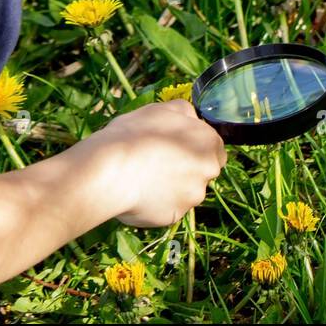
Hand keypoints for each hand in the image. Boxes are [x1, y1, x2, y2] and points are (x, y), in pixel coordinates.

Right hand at [93, 100, 227, 226]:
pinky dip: (157, 203)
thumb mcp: (161, 109)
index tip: (175, 147)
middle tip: (158, 162)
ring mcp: (192, 197)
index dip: (194, 147)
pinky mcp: (174, 216)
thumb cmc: (136, 134)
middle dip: (186, 168)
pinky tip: (139, 192)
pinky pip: (168, 208)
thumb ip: (184, 112)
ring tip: (143, 177)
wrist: (111, 169)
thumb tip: (190, 118)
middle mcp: (208, 172)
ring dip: (171, 187)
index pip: (214, 149)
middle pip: (202, 172)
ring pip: (185, 192)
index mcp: (210, 144)